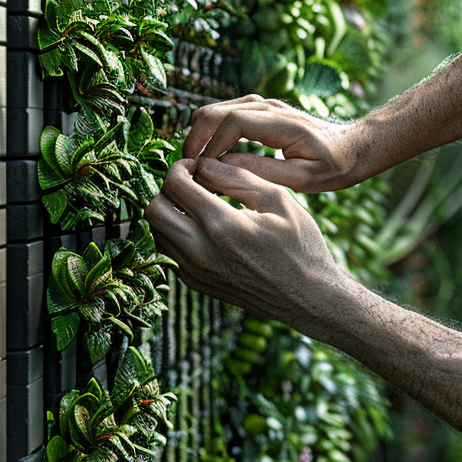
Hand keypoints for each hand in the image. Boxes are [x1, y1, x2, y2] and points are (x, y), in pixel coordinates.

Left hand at [144, 158, 351, 334]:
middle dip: (167, 188)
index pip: (175, 186)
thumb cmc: (299, 245)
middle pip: (153, 210)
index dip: (180, 168)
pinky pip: (168, 251)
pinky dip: (174, 232)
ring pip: (155, 232)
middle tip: (190, 181)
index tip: (195, 165)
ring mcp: (196, 272)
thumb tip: (203, 164)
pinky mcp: (196, 283)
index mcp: (223, 227)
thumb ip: (237, 177)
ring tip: (195, 202)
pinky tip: (199, 225)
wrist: (308, 297)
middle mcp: (202, 252)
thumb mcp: (277, 199)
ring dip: (168, 210)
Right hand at [182, 95, 360, 191]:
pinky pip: (224, 114)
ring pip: (215, 110)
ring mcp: (263, 105)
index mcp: (283, 124)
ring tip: (196, 166)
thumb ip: (262, 171)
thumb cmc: (334, 167)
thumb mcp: (303, 179)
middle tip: (188, 169)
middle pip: (215, 111)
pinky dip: (211, 133)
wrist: (353, 146)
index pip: (233, 122)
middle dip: (196, 139)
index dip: (211, 145)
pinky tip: (210, 156)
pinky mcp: (259, 110)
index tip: (201, 170)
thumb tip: (223, 166)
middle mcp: (269, 107)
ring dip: (200, 136)